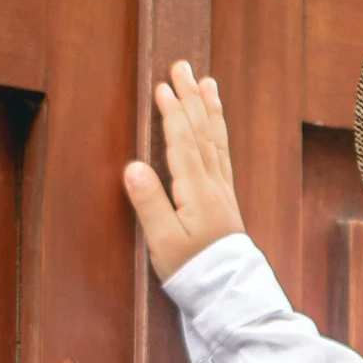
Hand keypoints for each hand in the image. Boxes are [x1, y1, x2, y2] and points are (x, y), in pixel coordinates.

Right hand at [124, 60, 244, 281]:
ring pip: (216, 141)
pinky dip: (219, 134)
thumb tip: (133, 167)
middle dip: (191, 99)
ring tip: (206, 83)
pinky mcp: (226, 202)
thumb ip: (149, 203)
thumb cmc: (192, 271)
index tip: (163, 87)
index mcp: (196, 192)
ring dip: (209, 110)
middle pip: (202, 133)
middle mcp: (214, 186)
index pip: (182, 143)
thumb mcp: (163, 242)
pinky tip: (216, 124)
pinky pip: (224, 156)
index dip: (172, 114)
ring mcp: (223, 192)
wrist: (229, 295)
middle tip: (183, 67)